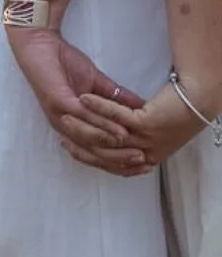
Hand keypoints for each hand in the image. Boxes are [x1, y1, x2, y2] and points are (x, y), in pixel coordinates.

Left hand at [7, 28, 148, 172]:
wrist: (40, 43)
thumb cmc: (65, 63)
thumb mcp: (97, 84)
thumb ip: (116, 97)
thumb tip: (141, 107)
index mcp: (72, 125)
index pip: (97, 151)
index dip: (120, 159)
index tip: (146, 162)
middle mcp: (64, 126)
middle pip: (94, 152)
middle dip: (121, 159)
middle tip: (145, 162)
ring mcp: (60, 115)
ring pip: (90, 137)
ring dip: (115, 145)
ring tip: (137, 150)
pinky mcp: (58, 101)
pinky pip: (83, 117)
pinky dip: (103, 124)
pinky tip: (121, 128)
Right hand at [72, 83, 203, 172]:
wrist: (196, 100)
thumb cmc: (174, 109)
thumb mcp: (147, 123)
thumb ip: (128, 127)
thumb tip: (110, 128)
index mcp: (141, 154)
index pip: (105, 159)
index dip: (83, 151)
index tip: (66, 141)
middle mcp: (141, 151)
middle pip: (100, 149)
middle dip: (77, 137)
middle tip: (60, 126)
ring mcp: (143, 139)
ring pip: (104, 133)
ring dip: (84, 120)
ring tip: (65, 109)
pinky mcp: (145, 124)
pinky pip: (116, 115)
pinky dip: (99, 106)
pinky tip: (85, 96)